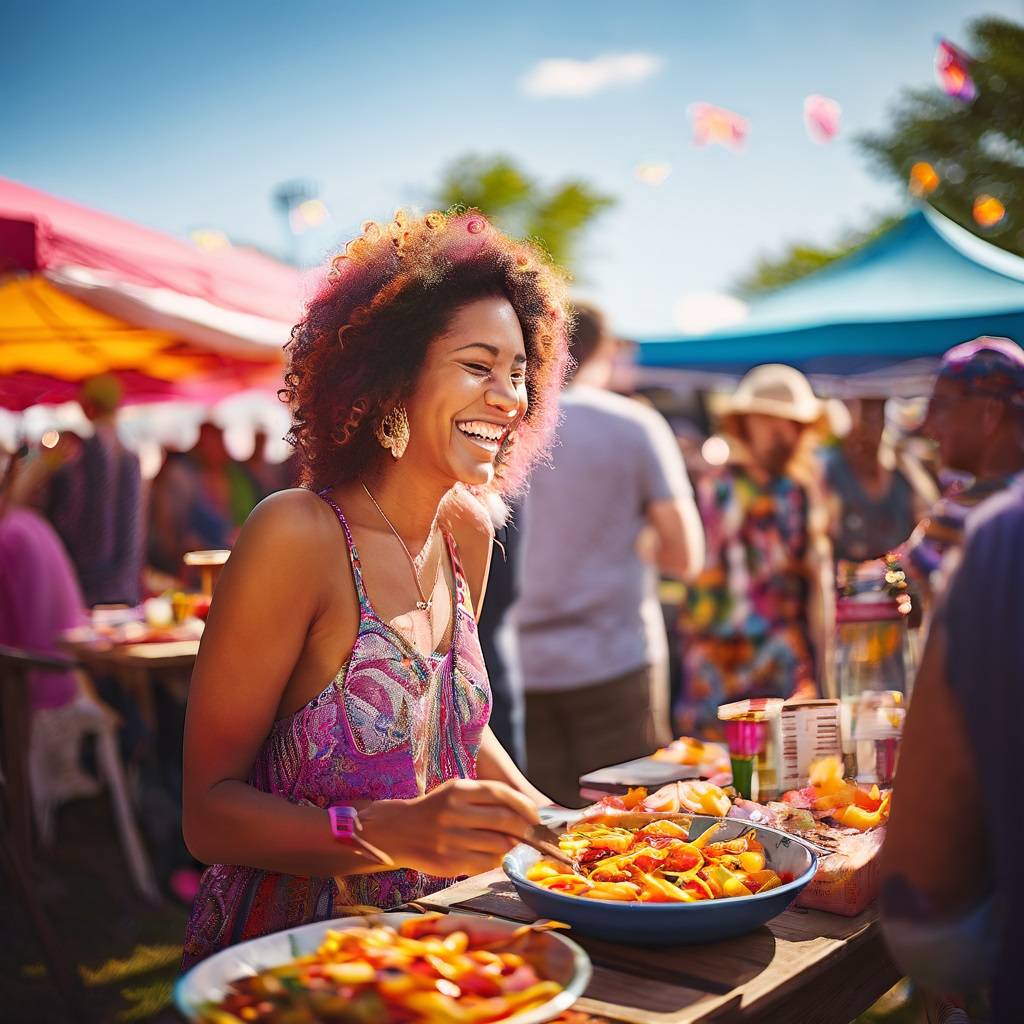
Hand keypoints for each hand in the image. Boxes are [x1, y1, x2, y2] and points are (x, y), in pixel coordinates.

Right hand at [362, 779, 539, 877]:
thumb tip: (525, 815)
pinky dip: (496, 861)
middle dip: (525, 829)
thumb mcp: (456, 792)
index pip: (500, 793)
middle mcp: (453, 812)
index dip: (524, 805)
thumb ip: (486, 799)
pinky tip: (492, 856)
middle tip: (531, 834)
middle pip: (504, 821)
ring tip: (509, 845)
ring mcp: (449, 839)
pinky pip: (485, 864)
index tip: (535, 816)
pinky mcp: (448, 862)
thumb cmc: (436, 809)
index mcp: (457, 790)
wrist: (398, 831)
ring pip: (498, 845)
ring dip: (511, 847)